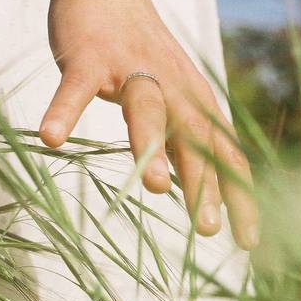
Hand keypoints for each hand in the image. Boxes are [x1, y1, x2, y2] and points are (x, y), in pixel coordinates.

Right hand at [39, 0, 257, 246]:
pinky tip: (51, 138)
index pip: (229, 159)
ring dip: (151, 147)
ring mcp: (133, 72)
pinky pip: (77, 87)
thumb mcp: (181, 104)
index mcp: (200, 109)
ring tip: (153, 187)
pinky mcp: (90, 58)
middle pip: (195, 141)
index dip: (241, 199)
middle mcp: (176, 92)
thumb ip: (192, 148)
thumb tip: (210, 202)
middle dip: (204, 185)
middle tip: (208, 228)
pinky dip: (64, 110)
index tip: (249, 242)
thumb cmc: (148, 62)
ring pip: (147, 111)